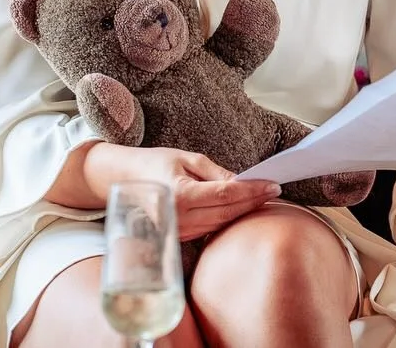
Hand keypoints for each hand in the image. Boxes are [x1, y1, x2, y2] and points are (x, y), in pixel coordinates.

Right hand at [91, 143, 279, 239]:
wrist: (122, 180)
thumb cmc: (155, 163)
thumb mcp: (187, 158)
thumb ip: (216, 173)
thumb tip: (243, 182)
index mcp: (181, 194)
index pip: (227, 194)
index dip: (253, 190)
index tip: (273, 184)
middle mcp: (179, 218)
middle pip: (228, 212)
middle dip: (254, 201)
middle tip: (274, 190)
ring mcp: (178, 231)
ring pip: (221, 224)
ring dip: (243, 212)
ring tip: (263, 198)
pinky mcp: (179, 238)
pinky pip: (210, 229)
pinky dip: (227, 219)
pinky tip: (241, 209)